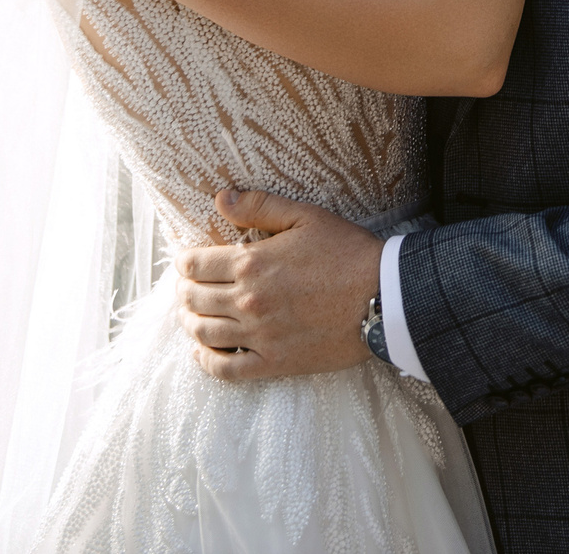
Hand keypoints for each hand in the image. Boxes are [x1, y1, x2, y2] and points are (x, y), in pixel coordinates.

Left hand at [173, 187, 383, 381]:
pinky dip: (206, 362)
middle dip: (184, 292)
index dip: (184, 262)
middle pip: (194, 300)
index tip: (187, 262)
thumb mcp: (306, 216)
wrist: (384, 297)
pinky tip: (203, 353)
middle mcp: (248, 301)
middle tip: (187, 288)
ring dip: (189, 323)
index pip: (195, 265)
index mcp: (251, 263)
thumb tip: (221, 198)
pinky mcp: (274, 362)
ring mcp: (259, 335)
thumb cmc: (348, 253)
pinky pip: (227, 369)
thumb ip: (260, 206)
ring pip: (203, 334)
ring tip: (191, 316)